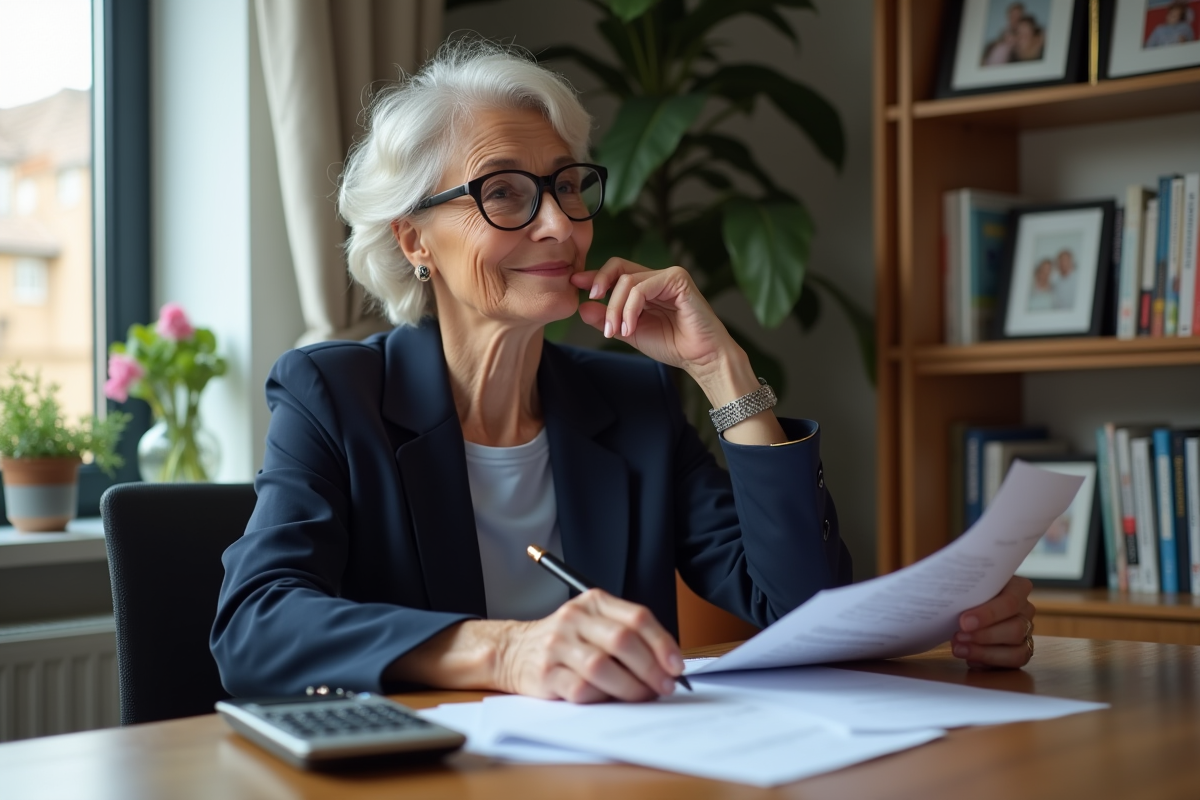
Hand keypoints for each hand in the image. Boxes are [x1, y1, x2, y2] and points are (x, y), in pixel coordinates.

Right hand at [496, 589, 684, 702]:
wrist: (514, 651)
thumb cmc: (566, 641)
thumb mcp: (594, 623)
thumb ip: (628, 635)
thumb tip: (667, 665)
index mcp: (593, 602)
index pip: (637, 617)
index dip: (662, 643)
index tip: (676, 666)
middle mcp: (575, 618)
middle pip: (623, 641)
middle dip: (651, 668)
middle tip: (664, 686)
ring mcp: (558, 645)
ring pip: (603, 666)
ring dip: (630, 687)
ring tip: (642, 696)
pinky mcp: (546, 673)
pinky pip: (581, 689)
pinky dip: (602, 697)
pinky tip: (609, 699)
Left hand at [571, 259, 734, 381]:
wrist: (700, 358)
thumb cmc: (672, 346)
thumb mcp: (631, 332)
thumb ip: (608, 320)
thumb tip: (583, 307)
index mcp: (646, 287)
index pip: (616, 272)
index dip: (595, 276)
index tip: (575, 284)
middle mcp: (656, 278)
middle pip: (618, 269)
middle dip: (601, 288)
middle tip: (594, 307)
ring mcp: (668, 276)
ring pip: (627, 281)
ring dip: (616, 308)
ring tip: (618, 331)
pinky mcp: (678, 279)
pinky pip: (642, 288)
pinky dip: (631, 308)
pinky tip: (631, 327)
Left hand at [952, 576, 1035, 668]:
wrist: (962, 602)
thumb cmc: (963, 587)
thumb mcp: (961, 578)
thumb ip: (955, 576)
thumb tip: (934, 579)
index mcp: (1017, 587)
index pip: (1010, 601)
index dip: (988, 614)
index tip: (964, 621)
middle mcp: (1025, 610)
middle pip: (1016, 628)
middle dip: (984, 636)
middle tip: (958, 636)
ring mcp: (1025, 632)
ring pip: (1017, 651)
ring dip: (985, 652)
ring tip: (959, 649)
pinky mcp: (1020, 651)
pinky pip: (1011, 664)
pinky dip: (989, 663)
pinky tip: (969, 658)